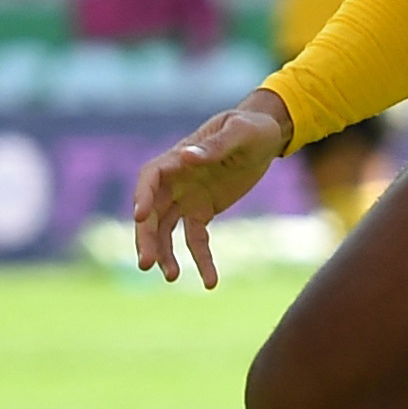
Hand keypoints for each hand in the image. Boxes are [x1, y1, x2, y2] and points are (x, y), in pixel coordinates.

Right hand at [131, 93, 291, 287]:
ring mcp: (187, 198)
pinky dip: (200, 260)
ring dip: (165, 254)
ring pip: (166, 231)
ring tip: (171, 277)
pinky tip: (210, 281)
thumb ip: (215, 146)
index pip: (150, 178)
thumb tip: (186, 157)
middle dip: (146, 237)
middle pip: (152, 212)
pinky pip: (196, 241)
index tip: (140, 216)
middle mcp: (176, 181)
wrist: (267, 137)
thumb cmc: (252, 127)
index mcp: (178, 158)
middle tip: (147, 263)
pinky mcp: (203, 212)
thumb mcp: (240, 132)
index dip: (142, 196)